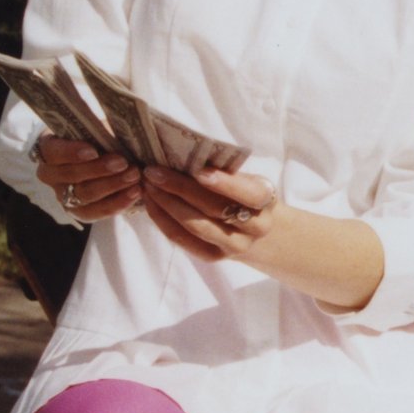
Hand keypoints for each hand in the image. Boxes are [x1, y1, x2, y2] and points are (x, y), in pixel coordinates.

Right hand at [36, 135, 137, 220]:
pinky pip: (96, 211)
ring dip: (112, 185)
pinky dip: (118, 202)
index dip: (70, 152)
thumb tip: (121, 128)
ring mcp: (63, 195)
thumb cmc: (97, 137)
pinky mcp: (79, 211)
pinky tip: (135, 192)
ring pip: (85, 195)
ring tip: (134, 176)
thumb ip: (102, 130)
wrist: (106, 159)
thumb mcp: (97, 129)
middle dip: (98, 169)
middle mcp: (50, 174)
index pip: (52, 151)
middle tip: (123, 163)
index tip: (93, 151)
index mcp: (48, 147)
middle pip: (70, 175)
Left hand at [140, 162, 277, 261]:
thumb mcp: (248, 181)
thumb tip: (182, 155)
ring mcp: (233, 246)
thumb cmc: (247, 197)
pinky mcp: (213, 257)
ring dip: (166, 204)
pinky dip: (162, 220)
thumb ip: (226, 173)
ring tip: (148, 185)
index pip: (248, 194)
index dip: (224, 183)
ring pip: (195, 225)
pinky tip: (150, 203)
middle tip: (154, 171)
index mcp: (265, 202)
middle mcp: (253, 228)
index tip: (198, 170)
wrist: (261, 236)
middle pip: (214, 209)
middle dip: (180, 188)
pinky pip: (183, 239)